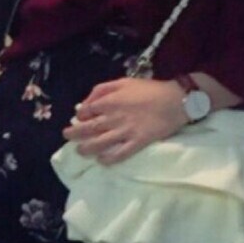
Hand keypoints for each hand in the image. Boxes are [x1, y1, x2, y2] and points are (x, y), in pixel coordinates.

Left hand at [62, 77, 186, 163]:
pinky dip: (108, 159)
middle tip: (67, 136)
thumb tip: (86, 102)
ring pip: (99, 143)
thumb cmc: (150, 89)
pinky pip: (119, 154)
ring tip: (80, 151)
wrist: (176, 100)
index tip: (79, 119)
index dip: (80, 116)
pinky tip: (102, 161)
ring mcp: (125, 131)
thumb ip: (103, 89)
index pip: (87, 111)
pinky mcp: (137, 142)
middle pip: (88, 128)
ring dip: (86, 148)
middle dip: (74, 134)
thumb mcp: (124, 81)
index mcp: (110, 101)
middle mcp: (113, 117)